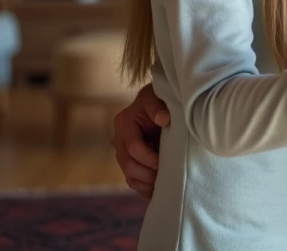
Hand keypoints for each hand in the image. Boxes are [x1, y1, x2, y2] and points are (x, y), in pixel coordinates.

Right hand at [110, 84, 170, 198]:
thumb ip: (157, 106)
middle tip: (167, 176)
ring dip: (147, 183)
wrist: (158, 103)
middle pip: (129, 165)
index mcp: (123, 123)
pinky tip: (159, 189)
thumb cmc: (158, 98)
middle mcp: (119, 140)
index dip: (149, 158)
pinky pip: (133, 181)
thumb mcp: (156, 96)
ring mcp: (122, 154)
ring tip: (164, 183)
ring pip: (130, 176)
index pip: (133, 148)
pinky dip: (146, 188)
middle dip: (148, 173)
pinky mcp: (129, 163)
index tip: (165, 162)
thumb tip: (164, 120)